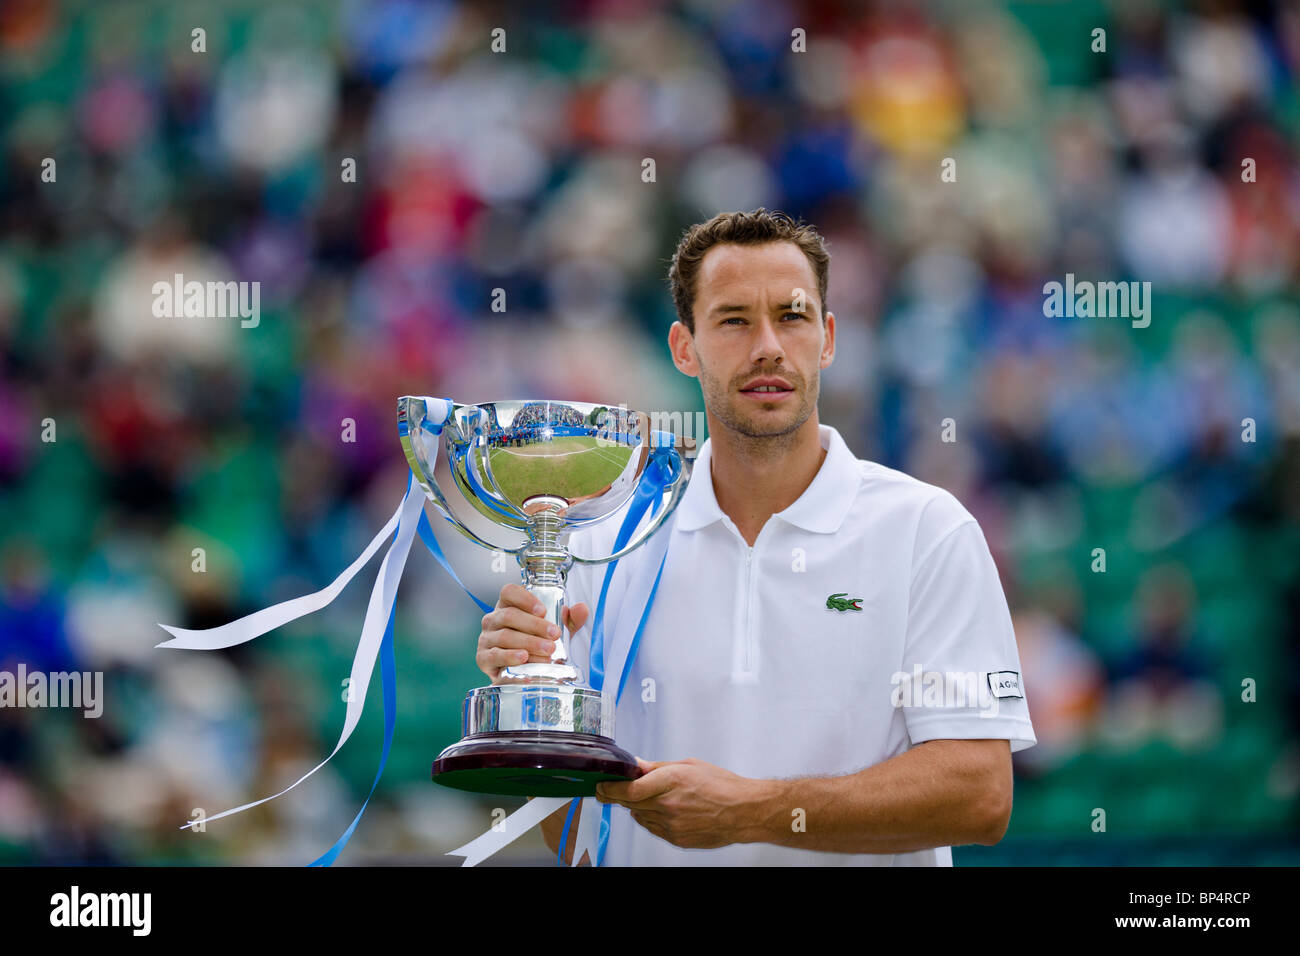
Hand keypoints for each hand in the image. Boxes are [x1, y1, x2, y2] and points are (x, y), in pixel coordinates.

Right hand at [476, 583, 588, 682]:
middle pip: (509, 615)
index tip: (543, 610)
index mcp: (507, 606)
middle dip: (535, 625)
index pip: (509, 592)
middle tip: (554, 636)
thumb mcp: (554, 631)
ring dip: (528, 643)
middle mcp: (493, 619)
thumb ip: (570, 620)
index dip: (525, 598)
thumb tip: (581, 609)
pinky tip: (524, 660)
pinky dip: (510, 658)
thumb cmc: (536, 645)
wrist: (520, 674)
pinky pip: (495, 656)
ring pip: (504, 636)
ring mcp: (486, 639)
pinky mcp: (483, 658)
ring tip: (546, 651)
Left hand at [594, 757, 758, 849]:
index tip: (601, 786)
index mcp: (670, 781)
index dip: (609, 789)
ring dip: (637, 807)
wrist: (744, 811)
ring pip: (640, 816)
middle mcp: (668, 805)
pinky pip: (652, 828)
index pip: (628, 790)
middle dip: (619, 796)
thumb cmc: (722, 786)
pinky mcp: (676, 838)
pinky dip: (650, 819)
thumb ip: (657, 767)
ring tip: (652, 797)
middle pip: (629, 803)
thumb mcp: (688, 765)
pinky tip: (661, 810)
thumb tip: (636, 765)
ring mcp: (671, 824)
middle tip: (617, 789)